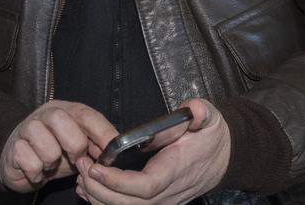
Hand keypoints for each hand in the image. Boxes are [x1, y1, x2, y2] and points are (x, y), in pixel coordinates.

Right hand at [0, 100, 117, 192]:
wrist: (19, 157)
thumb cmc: (53, 149)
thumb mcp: (77, 147)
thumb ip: (93, 145)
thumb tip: (113, 154)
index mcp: (67, 110)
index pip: (86, 114)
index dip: (102, 132)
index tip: (112, 152)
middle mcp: (46, 114)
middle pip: (62, 120)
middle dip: (74, 145)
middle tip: (76, 159)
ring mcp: (28, 128)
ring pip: (45, 142)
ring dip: (52, 161)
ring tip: (51, 164)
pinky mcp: (14, 146)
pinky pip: (29, 161)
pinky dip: (37, 172)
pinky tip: (38, 171)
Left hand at [75, 99, 230, 204]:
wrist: (224, 157)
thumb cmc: (211, 137)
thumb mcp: (210, 118)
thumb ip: (200, 113)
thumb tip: (193, 110)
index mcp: (176, 171)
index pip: (145, 186)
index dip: (118, 182)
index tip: (96, 168)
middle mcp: (168, 193)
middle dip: (100, 191)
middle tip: (80, 167)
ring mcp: (163, 202)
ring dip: (100, 199)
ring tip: (81, 178)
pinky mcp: (157, 203)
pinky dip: (106, 204)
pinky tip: (90, 191)